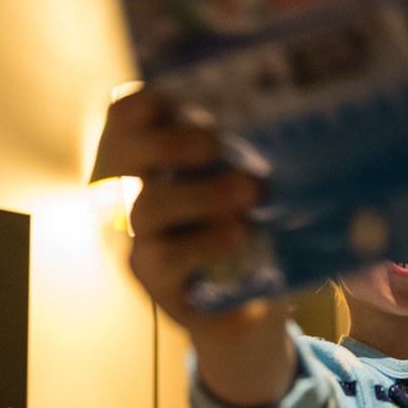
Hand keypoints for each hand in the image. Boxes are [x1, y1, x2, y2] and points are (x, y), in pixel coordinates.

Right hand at [94, 89, 295, 407]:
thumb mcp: (246, 184)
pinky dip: (203, 242)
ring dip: (200, 194)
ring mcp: (142, 241)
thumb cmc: (250, 230)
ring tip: (250, 192)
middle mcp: (137, 196)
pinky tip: (237, 233)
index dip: (135, 106)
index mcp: (157, 162)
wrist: (252, 307)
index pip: (125, 122)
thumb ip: (243, 153)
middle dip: (167, 144)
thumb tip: (282, 116)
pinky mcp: (157, 284)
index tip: (161, 100)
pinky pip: (167, 258)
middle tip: (213, 145)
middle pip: (124, 158)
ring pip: (148, 208)